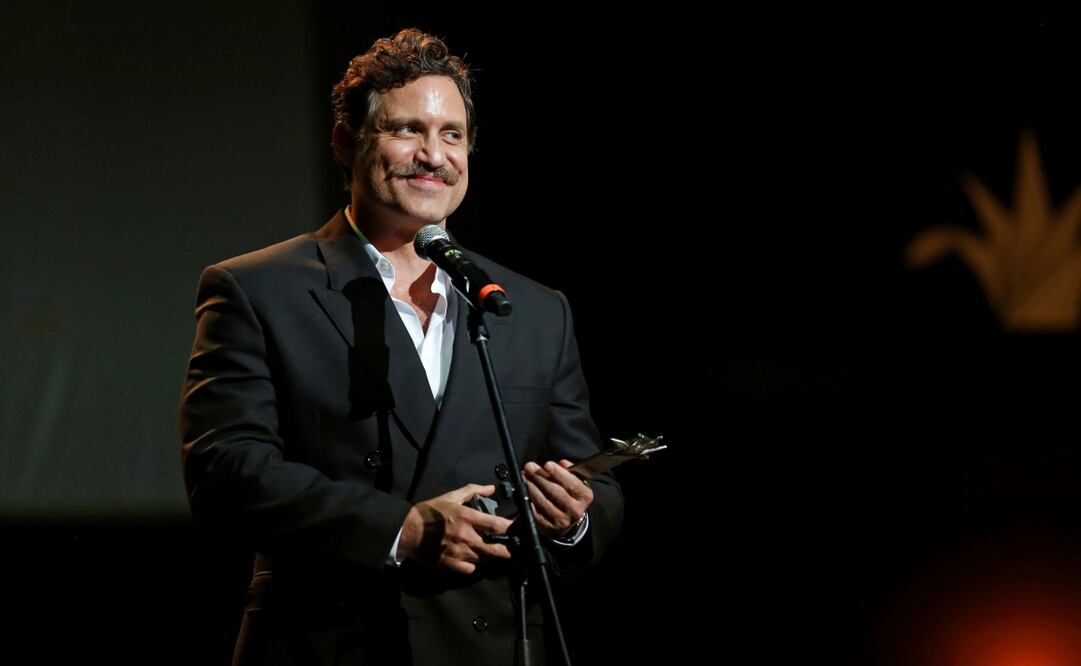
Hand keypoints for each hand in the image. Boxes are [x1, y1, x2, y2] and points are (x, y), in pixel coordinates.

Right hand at [397, 484, 513, 573]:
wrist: (408, 530)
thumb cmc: (430, 512)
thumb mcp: (451, 496)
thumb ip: (473, 490)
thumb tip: (491, 488)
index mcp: (468, 518)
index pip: (497, 525)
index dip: (511, 528)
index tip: (518, 529)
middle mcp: (467, 537)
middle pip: (496, 549)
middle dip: (508, 550)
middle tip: (513, 549)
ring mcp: (460, 553)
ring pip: (484, 559)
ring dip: (489, 556)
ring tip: (492, 552)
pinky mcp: (452, 565)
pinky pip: (471, 569)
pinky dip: (474, 565)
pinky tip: (472, 559)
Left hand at [522, 460, 592, 537]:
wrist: (565, 519)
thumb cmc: (568, 495)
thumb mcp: (574, 481)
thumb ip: (569, 471)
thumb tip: (563, 464)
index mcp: (584, 497)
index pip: (572, 484)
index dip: (559, 473)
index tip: (547, 465)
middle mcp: (574, 510)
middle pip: (555, 492)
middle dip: (540, 477)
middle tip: (530, 467)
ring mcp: (560, 520)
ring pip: (543, 501)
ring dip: (531, 486)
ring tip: (524, 476)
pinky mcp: (546, 527)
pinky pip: (534, 511)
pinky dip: (527, 499)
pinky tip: (522, 490)